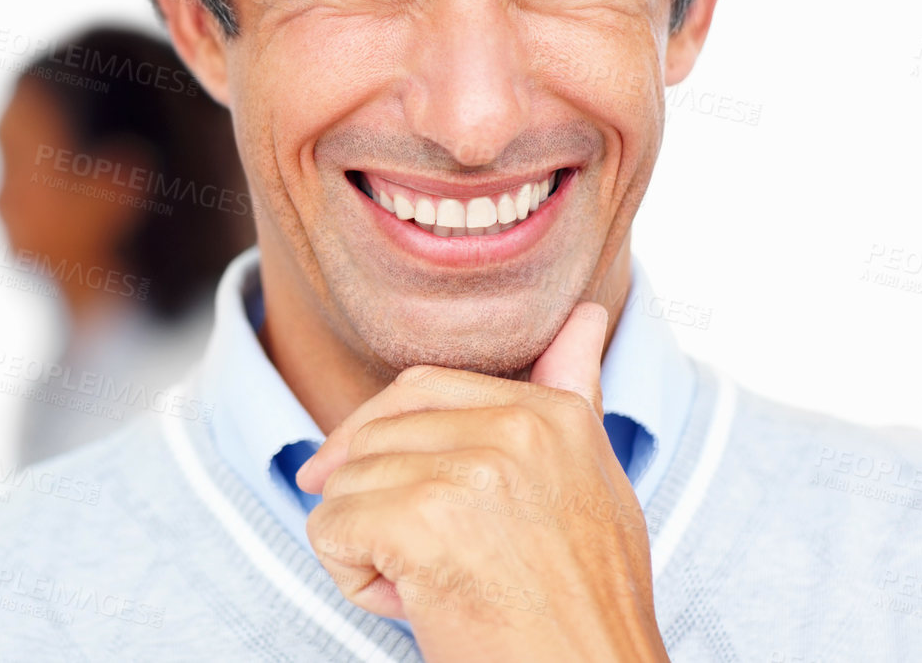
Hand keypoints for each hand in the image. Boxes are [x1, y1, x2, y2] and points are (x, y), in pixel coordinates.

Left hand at [294, 303, 667, 662]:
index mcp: (553, 415)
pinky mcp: (422, 521)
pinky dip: (354, 579)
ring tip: (434, 587)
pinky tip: (415, 605)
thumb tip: (585, 317)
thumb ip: (572, 395)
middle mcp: (516, 429)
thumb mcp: (591, 485)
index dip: (373, 435)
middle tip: (417, 559)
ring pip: (346, 484)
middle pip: (374, 435)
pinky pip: (330, 530)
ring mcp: (468, 471)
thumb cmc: (584, 605)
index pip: (419, 389)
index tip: (352, 473)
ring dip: (368, 546)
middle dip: (372, 498)